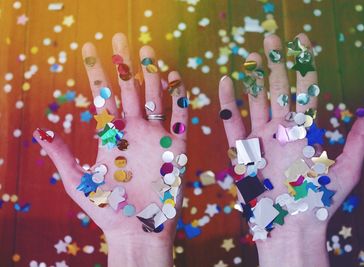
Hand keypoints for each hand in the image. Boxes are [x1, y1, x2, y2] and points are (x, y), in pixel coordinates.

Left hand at [34, 33, 187, 266]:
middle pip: (129, 90)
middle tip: (121, 36)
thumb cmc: (109, 210)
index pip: (102, 96)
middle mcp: (134, 131)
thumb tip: (41, 132)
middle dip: (125, 63)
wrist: (139, 231)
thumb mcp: (80, 183)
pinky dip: (179, 98)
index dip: (96, 72)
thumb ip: (63, 156)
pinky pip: (180, 117)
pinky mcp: (176, 148)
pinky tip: (176, 79)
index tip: (89, 48)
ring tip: (148, 50)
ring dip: (152, 74)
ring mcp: (156, 137)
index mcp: (111, 136)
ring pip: (155, 97)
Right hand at [218, 33, 363, 266]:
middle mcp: (281, 130)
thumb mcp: (345, 169)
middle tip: (272, 37)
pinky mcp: (242, 150)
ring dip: (252, 77)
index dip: (303, 63)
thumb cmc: (319, 202)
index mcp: (304, 130)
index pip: (305, 89)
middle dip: (276, 62)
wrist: (290, 227)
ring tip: (251, 54)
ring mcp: (260, 138)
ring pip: (255, 100)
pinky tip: (226, 81)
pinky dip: (228, 102)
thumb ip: (358, 139)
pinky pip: (232, 122)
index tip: (301, 39)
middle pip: (278, 89)